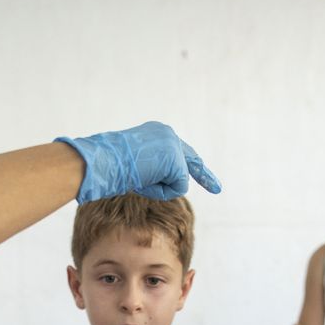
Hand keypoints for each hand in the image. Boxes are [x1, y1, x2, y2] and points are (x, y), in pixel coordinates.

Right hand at [57, 121, 222, 203]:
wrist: (105, 159)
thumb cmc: (109, 164)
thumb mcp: (132, 164)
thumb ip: (150, 169)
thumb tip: (157, 182)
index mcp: (157, 134)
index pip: (178, 149)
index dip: (191, 163)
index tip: (201, 170)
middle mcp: (168, 135)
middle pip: (190, 160)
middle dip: (205, 176)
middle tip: (218, 189)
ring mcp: (174, 146)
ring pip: (178, 180)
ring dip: (160, 187)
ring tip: (140, 178)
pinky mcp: (176, 160)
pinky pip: (177, 188)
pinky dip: (162, 191)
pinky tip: (146, 180)